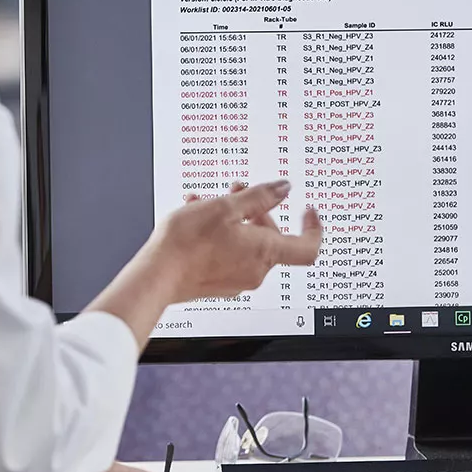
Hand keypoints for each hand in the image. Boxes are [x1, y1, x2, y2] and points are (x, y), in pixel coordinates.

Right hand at [142, 180, 322, 303]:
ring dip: (234, 219)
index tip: (307, 211)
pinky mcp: (218, 282)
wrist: (157, 275)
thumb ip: (260, 196)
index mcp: (265, 252)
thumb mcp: (226, 207)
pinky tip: (198, 217)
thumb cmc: (189, 244)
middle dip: (258, 212)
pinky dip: (221, 234)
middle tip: (239, 191)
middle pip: (271, 239)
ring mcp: (237, 279)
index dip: (313, 227)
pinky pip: (229, 254)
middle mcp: (255, 270)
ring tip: (210, 201)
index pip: (308, 246)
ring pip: (246, 244)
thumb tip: (283, 188)